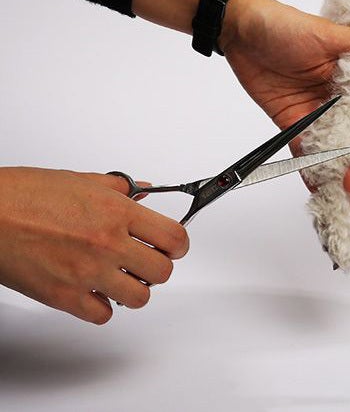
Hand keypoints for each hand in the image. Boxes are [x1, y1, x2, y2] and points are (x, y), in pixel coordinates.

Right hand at [0, 167, 188, 323]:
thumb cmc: (24, 195)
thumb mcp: (81, 181)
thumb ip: (118, 189)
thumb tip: (143, 191)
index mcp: (117, 213)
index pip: (174, 238)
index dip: (179, 245)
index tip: (174, 247)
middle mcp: (108, 244)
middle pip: (162, 271)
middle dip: (156, 267)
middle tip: (144, 262)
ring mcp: (88, 273)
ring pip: (139, 298)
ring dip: (133, 289)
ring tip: (119, 278)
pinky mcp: (64, 297)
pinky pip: (103, 315)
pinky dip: (102, 307)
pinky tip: (93, 292)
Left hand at [131, 0, 349, 209]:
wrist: (242, 28)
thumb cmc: (286, 24)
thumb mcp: (328, 33)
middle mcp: (341, 98)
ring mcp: (317, 113)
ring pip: (336, 148)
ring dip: (341, 171)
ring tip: (345, 192)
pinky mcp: (293, 123)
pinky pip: (305, 152)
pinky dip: (311, 172)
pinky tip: (318, 191)